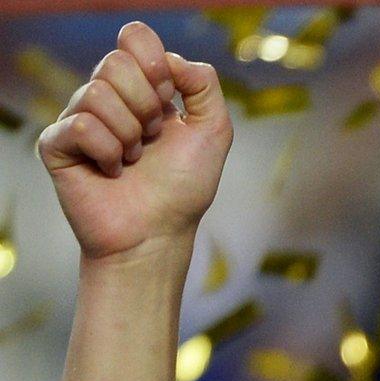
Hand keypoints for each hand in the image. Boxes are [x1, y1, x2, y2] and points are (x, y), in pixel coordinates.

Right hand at [38, 22, 231, 262]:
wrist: (157, 233)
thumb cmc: (183, 187)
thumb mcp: (214, 132)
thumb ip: (204, 85)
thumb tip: (172, 57)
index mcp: (142, 88)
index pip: (133, 38)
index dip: (153, 62)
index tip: (169, 97)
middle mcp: (107, 98)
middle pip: (115, 62)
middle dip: (146, 105)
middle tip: (152, 138)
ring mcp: (79, 118)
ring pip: (97, 94)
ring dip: (129, 134)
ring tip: (133, 160)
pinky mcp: (57, 144)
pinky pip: (81, 125)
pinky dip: (107, 151)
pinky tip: (111, 171)